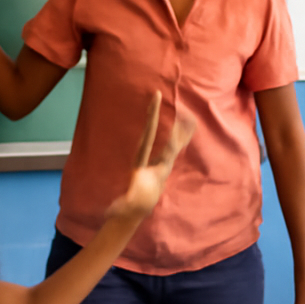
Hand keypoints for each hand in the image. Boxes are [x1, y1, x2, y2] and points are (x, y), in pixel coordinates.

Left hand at [106, 91, 194, 221]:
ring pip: (169, 139)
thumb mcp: (127, 206)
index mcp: (142, 159)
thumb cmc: (130, 207)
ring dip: (177, 126)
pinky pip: (176, 149)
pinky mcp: (164, 166)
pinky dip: (184, 138)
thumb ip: (122, 205)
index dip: (152, 118)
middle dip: (157, 114)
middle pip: (156, 132)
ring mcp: (158, 160)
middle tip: (158, 94)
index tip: (154, 101)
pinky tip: (190, 129)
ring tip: (186, 112)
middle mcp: (150, 156)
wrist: (134, 209)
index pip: (148, 135)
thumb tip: (113, 208)